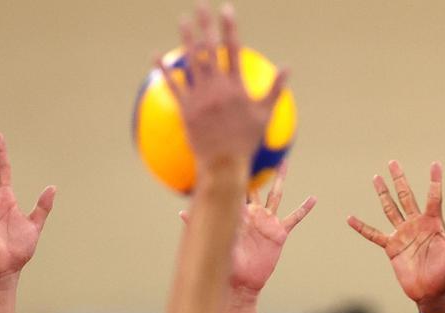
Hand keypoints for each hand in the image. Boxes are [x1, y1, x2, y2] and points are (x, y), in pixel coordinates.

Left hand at [159, 4, 286, 167]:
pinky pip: (172, 86)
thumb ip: (275, 89)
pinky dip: (164, 70)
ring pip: (190, 62)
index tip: (226, 9)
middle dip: (205, 24)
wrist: (224, 164)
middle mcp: (217, 88)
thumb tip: (288, 68)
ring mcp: (200, 97)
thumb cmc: (247, 141)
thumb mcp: (265, 115)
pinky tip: (156, 55)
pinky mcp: (185, 109)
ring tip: (183, 19)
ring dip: (186, 38)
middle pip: (209, 49)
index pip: (232, 50)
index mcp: (236, 87)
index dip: (229, 27)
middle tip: (201, 5)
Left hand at [181, 163, 315, 298]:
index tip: (233, 150)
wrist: (241, 281)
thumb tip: (182, 212)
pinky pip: (294, 218)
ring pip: (275, 194)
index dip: (235, 171)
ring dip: (280, 179)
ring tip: (284, 162)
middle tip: (259, 146)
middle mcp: (253, 213)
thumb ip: (201, 224)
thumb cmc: (225, 263)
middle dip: (257, 167)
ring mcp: (267, 221)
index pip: (235, 187)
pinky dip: (304, 209)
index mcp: (238, 213)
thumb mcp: (214, 242)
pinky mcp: (279, 233)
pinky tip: (313, 199)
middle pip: (256, 184)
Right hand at [347, 161, 444, 312]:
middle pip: (406, 196)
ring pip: (390, 209)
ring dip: (383, 194)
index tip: (435, 164)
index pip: (434, 197)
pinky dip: (362, 227)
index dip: (435, 181)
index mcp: (433, 223)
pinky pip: (373, 234)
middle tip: (392, 161)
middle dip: (399, 179)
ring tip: (376, 177)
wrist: (431, 293)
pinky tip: (350, 218)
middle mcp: (417, 225)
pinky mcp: (391, 248)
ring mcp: (403, 235)